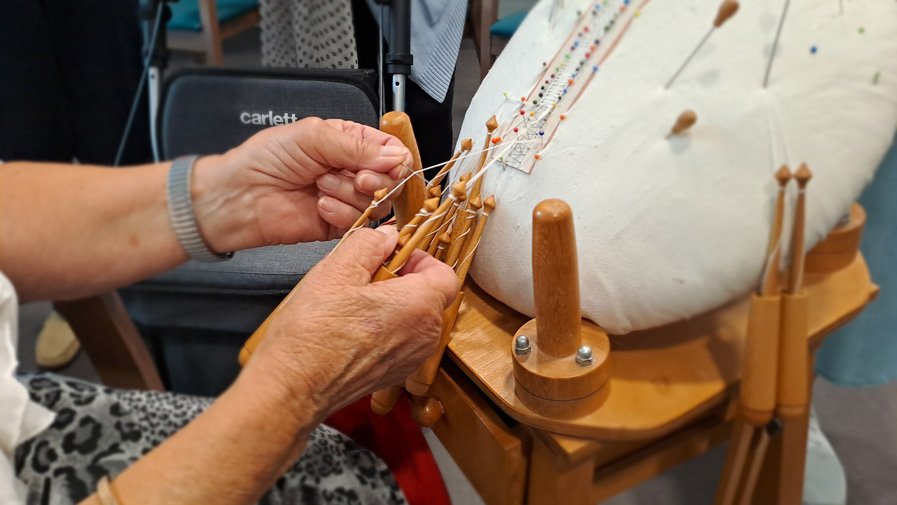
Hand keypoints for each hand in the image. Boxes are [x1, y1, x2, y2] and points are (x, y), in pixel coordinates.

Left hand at [192, 118, 412, 251]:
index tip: (386, 164)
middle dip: (376, 180)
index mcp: (349, 142)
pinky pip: (360, 224)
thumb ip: (357, 145)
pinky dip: (342, 215)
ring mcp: (347, 198)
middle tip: (356, 177)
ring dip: (350, 194)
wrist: (240, 196)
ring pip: (378, 203)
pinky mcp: (339, 224)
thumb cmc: (265, 159)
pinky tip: (320, 206)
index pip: (392, 151)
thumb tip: (395, 157)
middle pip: (392, 179)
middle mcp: (352, 170)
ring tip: (321, 186)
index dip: (395, 160)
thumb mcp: (313, 136)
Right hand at [242, 225, 457, 418]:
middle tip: (370, 275)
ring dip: (395, 304)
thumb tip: (386, 235)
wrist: (295, 386)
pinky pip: (403, 341)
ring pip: (416, 319)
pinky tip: (354, 326)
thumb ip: (368, 244)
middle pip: (432, 296)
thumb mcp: (337, 270)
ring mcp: (411, 359)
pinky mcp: (394, 374)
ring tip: (357, 301)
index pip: (445, 273)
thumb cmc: (314, 334)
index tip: (395, 255)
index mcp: (420, 306)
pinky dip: (387, 329)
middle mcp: (425, 336)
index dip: (421, 258)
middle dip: (406, 280)